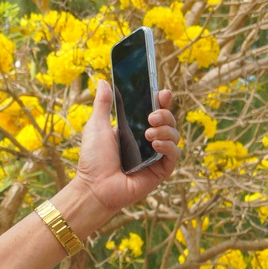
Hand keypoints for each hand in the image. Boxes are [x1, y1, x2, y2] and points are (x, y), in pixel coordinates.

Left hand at [74, 81, 179, 213]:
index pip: (155, 110)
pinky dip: (168, 147)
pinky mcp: (160, 171)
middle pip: (168, 121)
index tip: (162, 93)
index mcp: (134, 128)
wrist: (94, 187)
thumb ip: (103, 104)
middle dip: (165, 114)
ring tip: (148, 133)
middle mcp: (147, 141)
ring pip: (174, 136)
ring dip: (165, 130)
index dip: (162, 101)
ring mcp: (155, 156)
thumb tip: (103, 81)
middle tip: (152, 116)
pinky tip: (154, 144)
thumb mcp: (96, 126)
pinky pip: (174, 155)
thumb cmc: (93, 160)